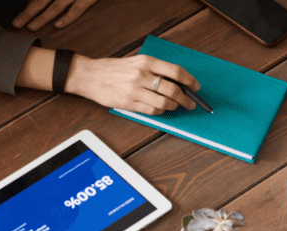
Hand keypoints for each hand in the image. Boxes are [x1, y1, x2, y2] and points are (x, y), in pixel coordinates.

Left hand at [12, 0, 98, 30]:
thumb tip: (36, 7)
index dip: (28, 7)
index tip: (17, 19)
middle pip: (42, 0)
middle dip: (28, 12)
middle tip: (16, 24)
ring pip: (56, 5)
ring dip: (43, 17)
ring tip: (31, 27)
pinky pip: (77, 8)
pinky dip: (67, 17)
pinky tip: (58, 25)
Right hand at [66, 55, 198, 114]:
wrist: (91, 76)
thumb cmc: (114, 69)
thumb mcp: (136, 62)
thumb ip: (155, 70)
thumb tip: (177, 82)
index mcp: (146, 61)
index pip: (176, 71)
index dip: (190, 80)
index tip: (196, 87)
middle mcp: (142, 75)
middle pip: (173, 89)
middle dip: (186, 99)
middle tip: (190, 103)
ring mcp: (135, 90)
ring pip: (164, 103)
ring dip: (173, 107)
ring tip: (175, 107)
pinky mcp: (129, 103)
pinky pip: (151, 111)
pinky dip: (160, 112)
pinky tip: (160, 110)